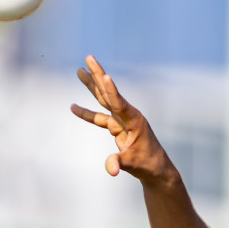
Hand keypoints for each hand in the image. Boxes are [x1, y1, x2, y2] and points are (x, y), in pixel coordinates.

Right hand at [70, 55, 174, 183]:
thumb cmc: (147, 164)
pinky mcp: (117, 127)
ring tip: (80, 71)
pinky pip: (99, 118)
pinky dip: (87, 113)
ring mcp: (122, 120)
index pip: (119, 103)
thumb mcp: (132, 164)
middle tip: (89, 58)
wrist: (155, 169)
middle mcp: (128, 115)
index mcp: (134, 120)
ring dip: (92, 85)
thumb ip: (119, 163)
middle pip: (109, 92)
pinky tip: (74, 107)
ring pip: (103, 99)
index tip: (106, 75)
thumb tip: (110, 169)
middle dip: (98, 75)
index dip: (112, 90)